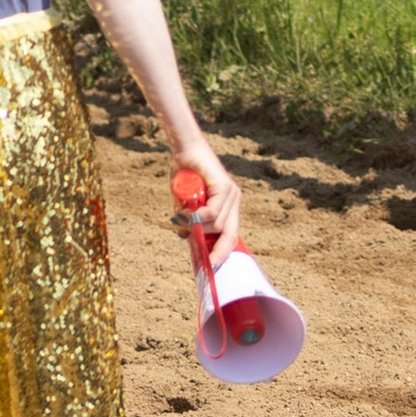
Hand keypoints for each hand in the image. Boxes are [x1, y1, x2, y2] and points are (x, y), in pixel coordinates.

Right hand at [168, 140, 242, 267]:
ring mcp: (232, 194)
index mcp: (228, 206)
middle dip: (212, 245)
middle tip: (196, 247)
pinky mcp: (224, 187)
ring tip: (181, 214)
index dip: (222, 252)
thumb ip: (189, 219)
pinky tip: (188, 212)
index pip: (231, 236)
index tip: (211, 266)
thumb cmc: (185, 174)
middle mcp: (234, 200)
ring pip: (217, 225)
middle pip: (228, 234)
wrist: (185, 150)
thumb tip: (185, 236)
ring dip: (196, 225)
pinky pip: (213, 212)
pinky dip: (199, 216)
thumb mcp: (186, 202)